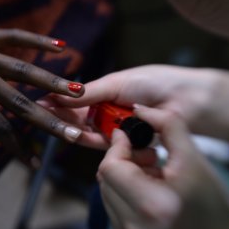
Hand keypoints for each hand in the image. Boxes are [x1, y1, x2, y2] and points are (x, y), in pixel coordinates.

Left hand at [0, 0, 83, 154]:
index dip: (15, 146)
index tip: (33, 163)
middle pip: (20, 100)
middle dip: (48, 119)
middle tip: (74, 132)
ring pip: (24, 69)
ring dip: (52, 81)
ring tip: (78, 90)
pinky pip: (14, 37)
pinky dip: (37, 41)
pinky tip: (59, 46)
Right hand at [39, 65, 228, 147]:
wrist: (188, 99)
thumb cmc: (154, 83)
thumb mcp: (117, 83)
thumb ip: (90, 92)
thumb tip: (60, 93)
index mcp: (105, 93)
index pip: (76, 99)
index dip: (58, 101)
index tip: (39, 102)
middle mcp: (109, 112)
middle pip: (79, 119)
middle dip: (62, 118)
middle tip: (43, 118)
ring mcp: (118, 128)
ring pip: (90, 133)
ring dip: (76, 130)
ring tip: (59, 127)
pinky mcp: (128, 144)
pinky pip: (108, 145)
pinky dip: (97, 142)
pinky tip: (81, 136)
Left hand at [97, 105, 228, 228]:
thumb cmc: (211, 202)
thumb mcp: (193, 158)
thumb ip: (168, 125)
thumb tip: (139, 109)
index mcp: (152, 205)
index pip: (110, 168)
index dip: (117, 146)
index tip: (128, 135)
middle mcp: (134, 225)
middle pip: (105, 178)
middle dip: (122, 159)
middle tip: (149, 155)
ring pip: (107, 191)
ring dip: (123, 175)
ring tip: (153, 172)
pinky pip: (113, 206)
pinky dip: (125, 192)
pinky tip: (149, 190)